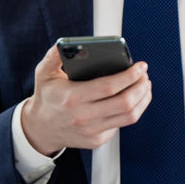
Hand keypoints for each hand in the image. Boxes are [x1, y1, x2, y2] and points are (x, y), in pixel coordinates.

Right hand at [20, 45, 150, 155]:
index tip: (140, 66)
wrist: (40, 128)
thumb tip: (70, 43)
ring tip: (144, 86)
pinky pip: (121, 124)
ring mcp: (92, 131)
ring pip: (129, 116)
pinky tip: (130, 99)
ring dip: (142, 99)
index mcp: (72, 97)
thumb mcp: (44, 72)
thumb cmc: (46, 96)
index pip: (109, 87)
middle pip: (124, 103)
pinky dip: (130, 110)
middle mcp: (83, 117)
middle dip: (141, 86)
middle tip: (144, 75)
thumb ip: (55, 55)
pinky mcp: (97, 140)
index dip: (129, 75)